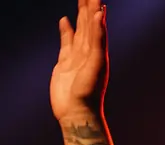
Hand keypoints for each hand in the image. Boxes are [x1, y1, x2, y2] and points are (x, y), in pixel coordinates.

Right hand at [50, 0, 107, 121]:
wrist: (76, 113)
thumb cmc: (89, 92)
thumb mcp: (96, 63)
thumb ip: (98, 39)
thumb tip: (100, 15)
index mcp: (99, 49)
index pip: (97, 21)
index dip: (96, 6)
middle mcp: (90, 50)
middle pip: (89, 21)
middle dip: (89, 4)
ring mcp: (77, 55)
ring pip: (79, 29)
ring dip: (81, 14)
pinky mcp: (65, 62)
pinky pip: (66, 41)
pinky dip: (67, 30)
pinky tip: (65, 20)